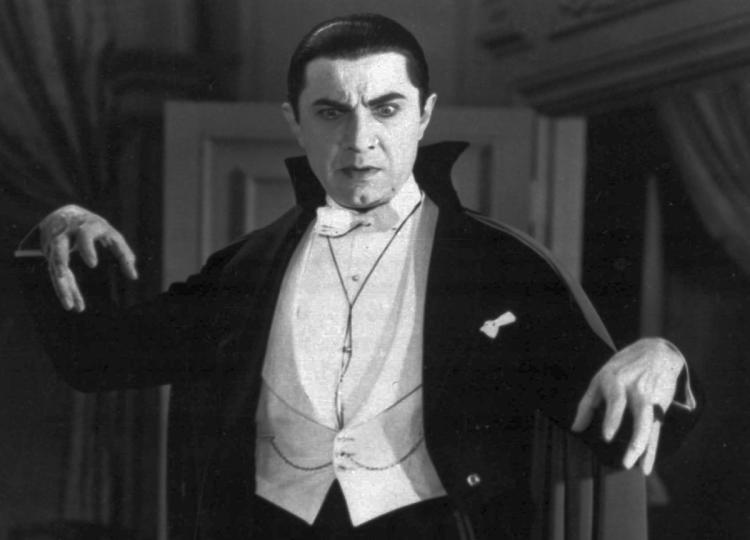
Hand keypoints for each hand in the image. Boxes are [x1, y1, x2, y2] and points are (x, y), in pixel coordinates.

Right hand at [40, 205, 137, 311]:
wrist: (63, 214)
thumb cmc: (94, 227)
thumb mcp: (111, 235)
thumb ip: (123, 253)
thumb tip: (134, 277)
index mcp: (86, 226)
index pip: (85, 235)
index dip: (87, 248)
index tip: (93, 264)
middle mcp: (67, 234)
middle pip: (60, 246)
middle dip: (62, 260)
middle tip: (64, 275)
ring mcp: (55, 243)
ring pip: (54, 265)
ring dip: (62, 285)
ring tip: (69, 304)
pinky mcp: (49, 254)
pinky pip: (56, 274)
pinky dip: (64, 289)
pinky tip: (72, 304)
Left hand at [571, 338, 683, 474]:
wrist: (657, 352)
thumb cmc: (621, 368)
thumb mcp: (600, 378)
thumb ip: (587, 404)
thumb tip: (575, 429)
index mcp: (618, 381)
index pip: (616, 401)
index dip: (612, 419)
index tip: (607, 438)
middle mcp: (637, 390)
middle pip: (640, 416)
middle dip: (635, 440)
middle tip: (626, 462)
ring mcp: (651, 400)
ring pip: (651, 426)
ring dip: (645, 449)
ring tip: (637, 468)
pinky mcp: (661, 409)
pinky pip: (656, 432)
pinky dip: (652, 450)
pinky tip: (646, 467)